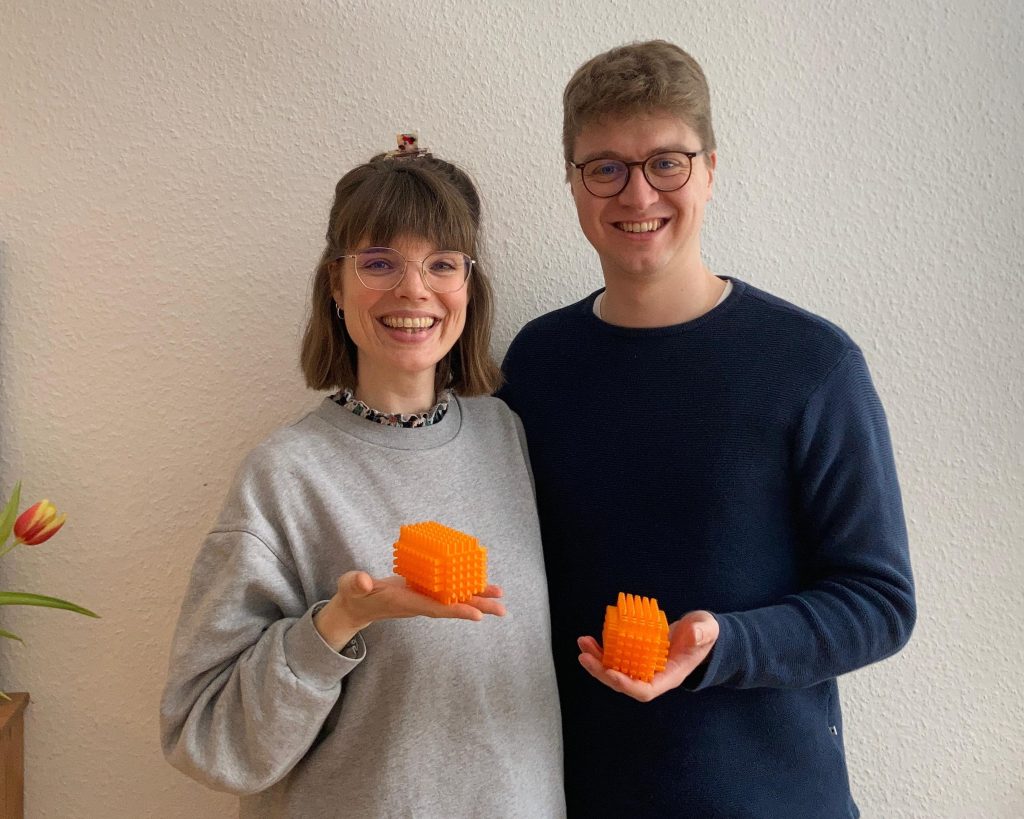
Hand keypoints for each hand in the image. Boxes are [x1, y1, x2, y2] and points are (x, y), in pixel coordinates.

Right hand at [315, 571, 504, 649]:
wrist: (357, 603)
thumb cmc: (355, 594)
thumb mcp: (351, 586)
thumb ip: (356, 584)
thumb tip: (364, 582)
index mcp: (405, 602)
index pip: (434, 609)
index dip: (456, 611)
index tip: (477, 615)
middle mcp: (419, 603)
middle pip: (452, 607)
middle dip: (477, 607)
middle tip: (502, 609)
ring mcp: (423, 597)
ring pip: (454, 598)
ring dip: (477, 597)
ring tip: (499, 595)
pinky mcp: (424, 590)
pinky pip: (448, 589)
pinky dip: (464, 585)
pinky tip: (479, 582)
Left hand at [576, 610, 718, 701]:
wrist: (698, 630)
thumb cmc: (704, 633)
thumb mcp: (707, 630)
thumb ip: (702, 633)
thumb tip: (692, 634)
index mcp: (669, 676)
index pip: (645, 691)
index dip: (627, 685)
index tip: (611, 673)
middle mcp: (653, 675)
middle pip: (623, 682)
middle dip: (602, 672)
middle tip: (584, 657)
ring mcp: (643, 665)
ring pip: (615, 669)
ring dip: (597, 659)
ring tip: (583, 643)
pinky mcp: (637, 653)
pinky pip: (616, 656)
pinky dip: (602, 649)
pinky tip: (591, 639)